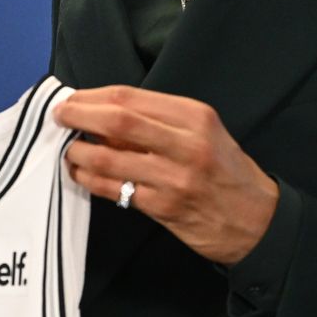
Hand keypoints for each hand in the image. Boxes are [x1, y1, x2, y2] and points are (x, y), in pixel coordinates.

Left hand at [59, 85, 278, 264]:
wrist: (258, 220)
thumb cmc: (225, 171)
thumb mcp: (204, 132)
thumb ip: (159, 121)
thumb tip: (103, 114)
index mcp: (195, 116)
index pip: (131, 97)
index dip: (93, 96)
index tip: (72, 98)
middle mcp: (187, 143)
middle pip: (119, 121)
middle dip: (80, 116)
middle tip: (59, 117)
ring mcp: (176, 178)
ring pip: (111, 159)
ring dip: (80, 153)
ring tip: (68, 151)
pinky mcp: (165, 208)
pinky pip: (116, 191)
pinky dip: (92, 181)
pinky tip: (81, 175)